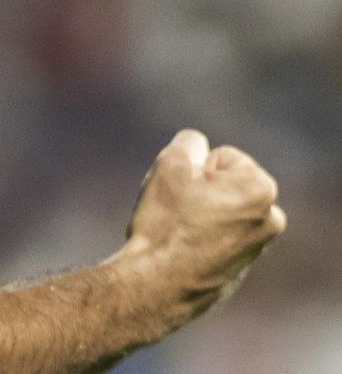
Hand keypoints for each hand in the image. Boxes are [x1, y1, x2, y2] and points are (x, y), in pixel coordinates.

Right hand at [121, 129, 285, 325]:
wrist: (158, 285)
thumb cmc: (167, 222)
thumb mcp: (170, 164)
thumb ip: (188, 142)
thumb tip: (196, 146)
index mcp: (260, 190)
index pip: (220, 155)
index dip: (193, 169)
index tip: (183, 192)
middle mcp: (270, 219)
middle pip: (223, 182)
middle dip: (200, 189)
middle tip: (177, 210)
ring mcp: (257, 247)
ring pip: (219, 209)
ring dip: (199, 212)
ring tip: (176, 230)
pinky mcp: (240, 268)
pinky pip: (216, 236)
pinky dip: (199, 236)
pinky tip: (179, 249)